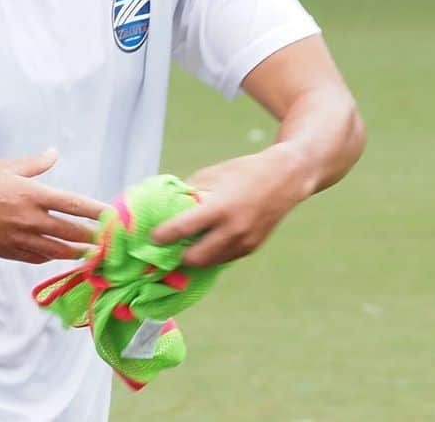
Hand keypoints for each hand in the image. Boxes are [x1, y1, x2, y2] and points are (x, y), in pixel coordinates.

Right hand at [0, 148, 109, 264]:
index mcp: (32, 195)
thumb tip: (54, 153)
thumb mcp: (5, 167)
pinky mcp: (8, 253)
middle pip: (71, 233)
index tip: (113, 217)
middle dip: (93, 238)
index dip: (96, 212)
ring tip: (91, 253)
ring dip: (77, 253)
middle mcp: (31, 220)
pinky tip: (57, 255)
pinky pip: (37, 258)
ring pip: (57, 251)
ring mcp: (20, 239)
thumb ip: (34, 164)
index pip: (74, 205)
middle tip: (109, 241)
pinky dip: (51, 257)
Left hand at [151, 144, 309, 267]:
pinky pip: (223, 258)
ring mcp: (244, 243)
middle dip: (177, 256)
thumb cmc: (241, 172)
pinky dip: (211, 253)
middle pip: (194, 258)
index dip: (163, 236)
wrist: (283, 179)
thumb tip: (166, 207)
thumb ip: (190, 194)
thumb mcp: (211, 175)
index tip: (151, 238)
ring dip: (194, 258)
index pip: (183, 229)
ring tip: (181, 247)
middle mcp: (233, 230)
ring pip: (209, 262)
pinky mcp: (251, 249)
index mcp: (220, 208)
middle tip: (165, 249)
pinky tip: (204, 243)